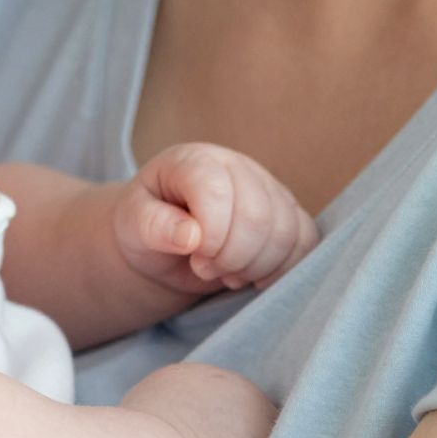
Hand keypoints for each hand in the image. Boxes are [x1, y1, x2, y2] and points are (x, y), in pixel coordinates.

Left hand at [113, 141, 319, 295]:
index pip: (217, 192)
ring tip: (227, 272)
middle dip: (233, 258)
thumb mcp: (131, 225)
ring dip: (256, 266)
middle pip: (258, 217)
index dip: (211, 237)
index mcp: (195, 161)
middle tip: (206, 268)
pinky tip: (253, 276)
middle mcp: (237, 166)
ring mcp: (267, 187)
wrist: (163, 240)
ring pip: (286, 232)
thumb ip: (154, 226)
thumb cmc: (144, 227)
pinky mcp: (287, 212)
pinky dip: (283, 268)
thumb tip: (191, 235)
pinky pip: (306, 241)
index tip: (194, 257)